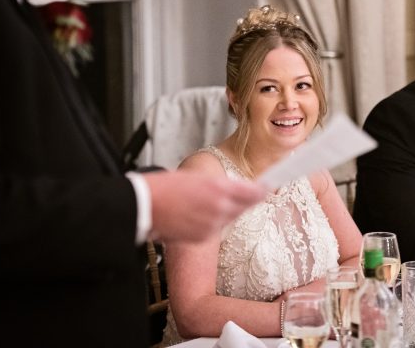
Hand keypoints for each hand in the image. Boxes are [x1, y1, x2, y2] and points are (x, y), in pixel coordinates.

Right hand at [144, 170, 266, 241]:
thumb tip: (238, 188)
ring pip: (230, 217)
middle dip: (244, 200)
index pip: (252, 192)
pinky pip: (217, 228)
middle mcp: (219, 208)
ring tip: (208, 202)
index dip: (262, 190)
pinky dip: (213, 221)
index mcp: (218, 188)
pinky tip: (199, 213)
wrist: (145, 206)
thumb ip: (221, 185)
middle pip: (244, 207)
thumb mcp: (198, 178)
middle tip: (242, 193)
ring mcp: (212, 225)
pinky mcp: (203, 237)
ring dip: (227, 210)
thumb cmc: (166, 187)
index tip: (269, 187)